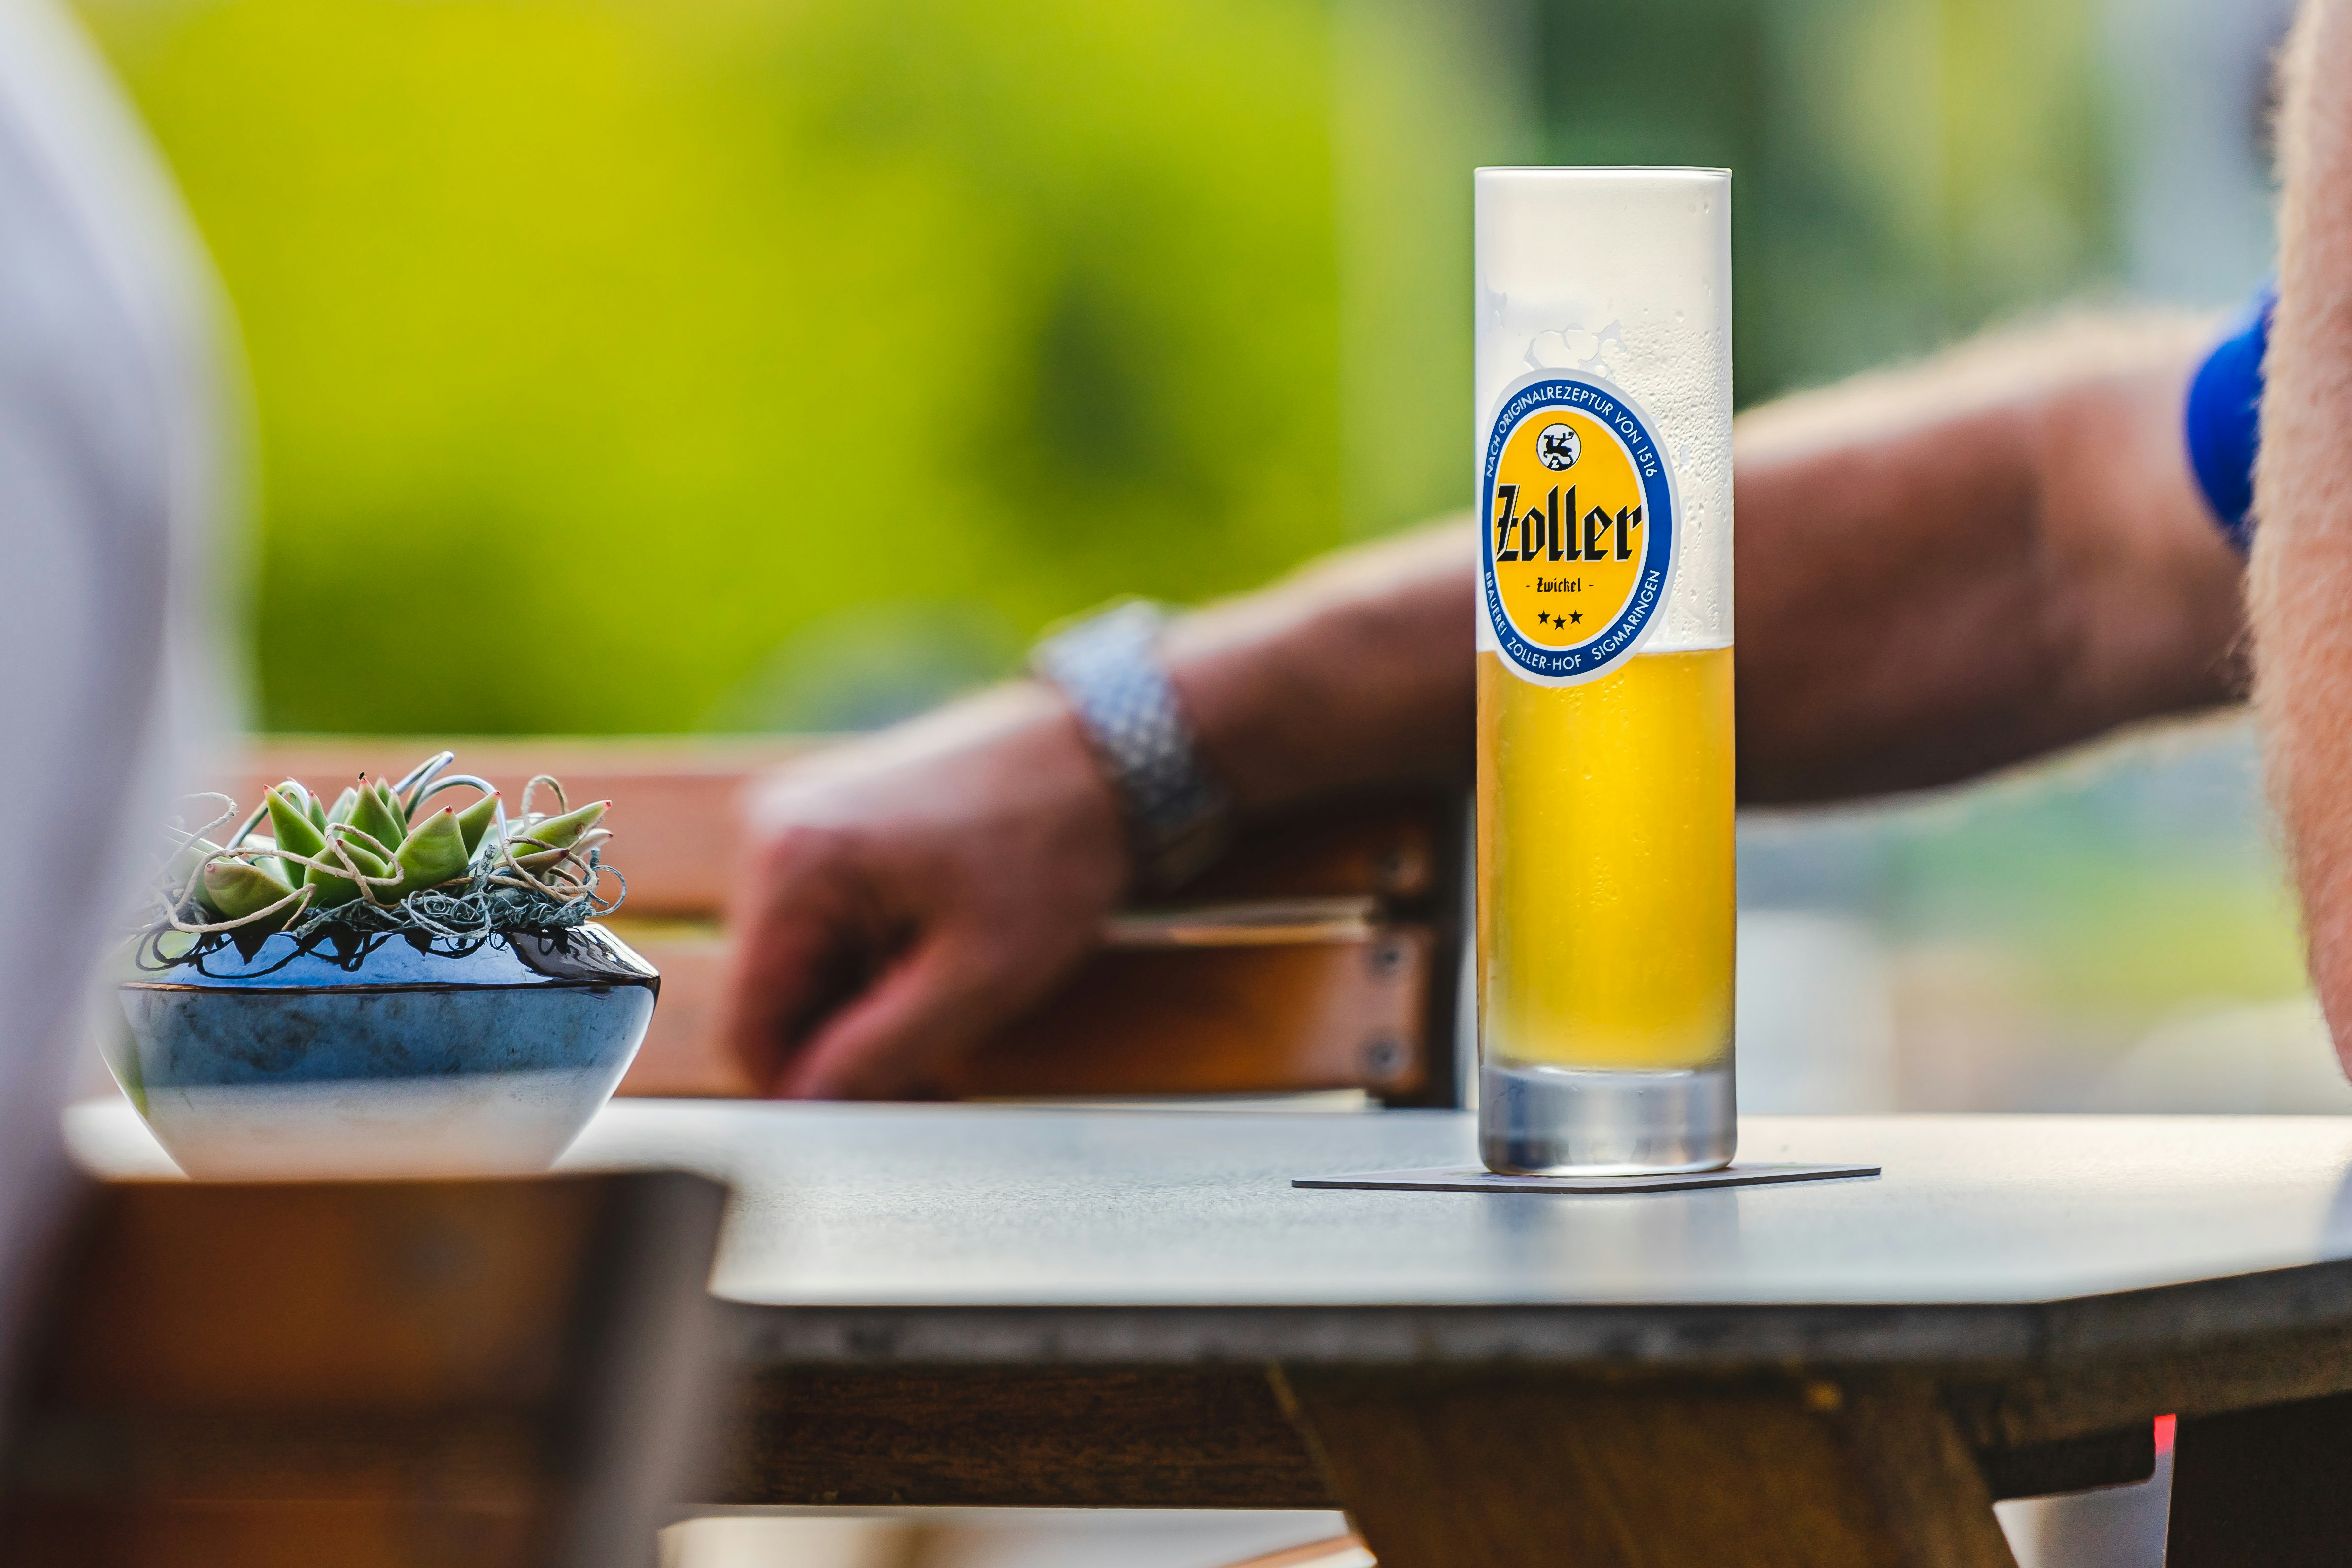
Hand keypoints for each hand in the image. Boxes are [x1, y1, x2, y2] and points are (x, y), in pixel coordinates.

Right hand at [719, 682, 1127, 1098]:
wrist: (1105, 751)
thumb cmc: (1054, 851)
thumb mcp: (976, 979)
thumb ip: (877, 1054)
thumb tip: (804, 1110)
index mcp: (792, 865)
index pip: (748, 1023)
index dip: (802, 1090)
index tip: (873, 1120)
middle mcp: (771, 829)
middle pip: (771, 993)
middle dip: (839, 1046)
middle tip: (932, 1078)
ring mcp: (798, 817)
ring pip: (800, 963)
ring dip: (859, 1005)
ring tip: (946, 1010)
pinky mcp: (832, 819)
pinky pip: (823, 921)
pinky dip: (869, 960)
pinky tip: (933, 964)